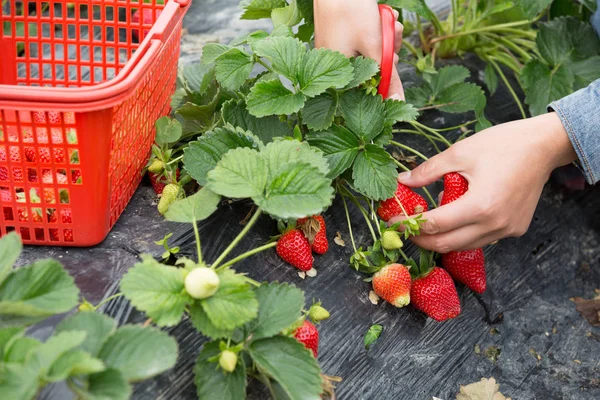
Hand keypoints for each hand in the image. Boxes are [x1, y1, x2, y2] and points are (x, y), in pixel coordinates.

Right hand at [314, 0, 404, 98]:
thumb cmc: (350, 10)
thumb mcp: (375, 45)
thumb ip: (387, 76)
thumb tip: (397, 101)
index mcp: (336, 73)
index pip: (365, 91)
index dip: (385, 79)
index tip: (394, 65)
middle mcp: (334, 64)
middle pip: (370, 71)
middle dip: (387, 54)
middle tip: (391, 36)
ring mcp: (337, 50)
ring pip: (371, 54)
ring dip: (386, 39)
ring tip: (388, 21)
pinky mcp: (342, 38)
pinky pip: (364, 42)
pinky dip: (377, 31)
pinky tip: (382, 18)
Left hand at [390, 113, 577, 251]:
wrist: (544, 145)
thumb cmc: (503, 144)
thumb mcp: (460, 153)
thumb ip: (428, 171)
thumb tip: (402, 180)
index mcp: (480, 206)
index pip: (435, 225)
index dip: (409, 225)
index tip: (392, 222)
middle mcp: (495, 224)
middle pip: (447, 244)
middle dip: (421, 239)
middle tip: (404, 229)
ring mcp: (507, 230)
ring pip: (464, 245)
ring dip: (442, 238)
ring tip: (426, 223)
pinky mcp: (515, 229)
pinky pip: (482, 239)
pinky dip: (463, 234)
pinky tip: (454, 218)